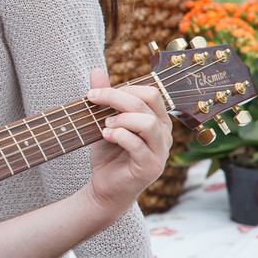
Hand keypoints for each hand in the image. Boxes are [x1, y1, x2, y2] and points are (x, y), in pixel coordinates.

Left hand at [84, 68, 172, 210]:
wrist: (104, 188)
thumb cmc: (108, 154)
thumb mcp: (102, 121)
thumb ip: (103, 97)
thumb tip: (96, 69)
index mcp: (157, 120)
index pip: (150, 92)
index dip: (122, 88)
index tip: (94, 93)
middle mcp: (164, 134)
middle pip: (148, 101)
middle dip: (116, 97)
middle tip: (93, 101)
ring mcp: (160, 151)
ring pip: (146, 122)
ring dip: (120, 119)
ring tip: (104, 126)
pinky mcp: (150, 167)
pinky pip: (138, 145)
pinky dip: (118, 136)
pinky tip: (105, 136)